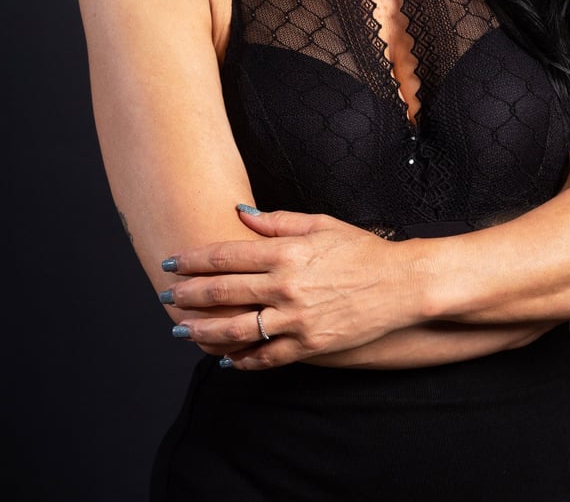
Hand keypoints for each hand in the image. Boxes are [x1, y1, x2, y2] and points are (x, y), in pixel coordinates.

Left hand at [160, 209, 419, 368]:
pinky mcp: (309, 346)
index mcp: (287, 252)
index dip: (193, 260)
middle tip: (164, 295)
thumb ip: (277, 221)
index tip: (171, 262)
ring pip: (236, 328)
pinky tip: (226, 358)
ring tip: (181, 331)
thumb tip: (239, 213)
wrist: (401, 284)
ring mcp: (296, 319)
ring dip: (203, 330)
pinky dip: (243, 360)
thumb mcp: (321, 224)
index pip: (226, 255)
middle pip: (223, 291)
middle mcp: (286, 286)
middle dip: (187, 294)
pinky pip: (267, 357)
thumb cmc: (362, 249)